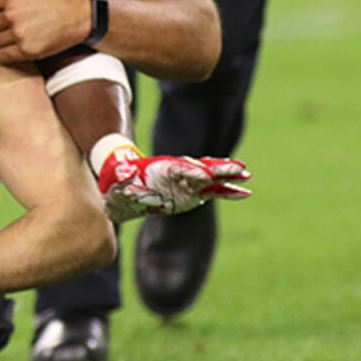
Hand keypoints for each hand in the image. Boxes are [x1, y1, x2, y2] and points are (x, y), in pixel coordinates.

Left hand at [97, 144, 250, 222]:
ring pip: (211, 178)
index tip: (205, 175)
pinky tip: (245, 192)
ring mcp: (187, 183)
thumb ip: (117, 182)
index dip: (191, 171)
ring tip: (247, 175)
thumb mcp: (114, 182)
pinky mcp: (193, 193)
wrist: (123, 181)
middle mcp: (176, 174)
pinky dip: (228, 192)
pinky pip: (214, 191)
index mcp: (159, 170)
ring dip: (228, 177)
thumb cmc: (117, 183)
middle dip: (218, 168)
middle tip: (239, 167)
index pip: (178, 169)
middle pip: (200, 169)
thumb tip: (118, 180)